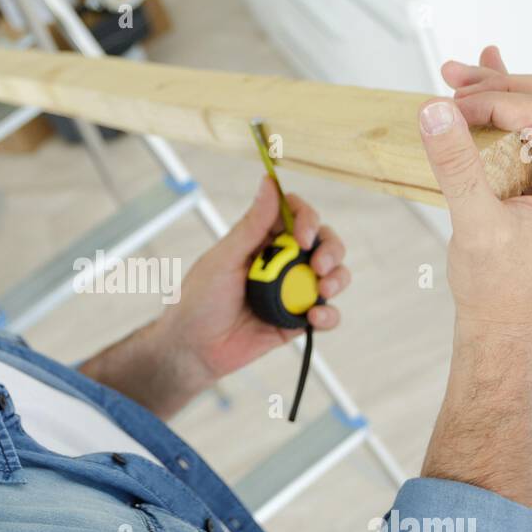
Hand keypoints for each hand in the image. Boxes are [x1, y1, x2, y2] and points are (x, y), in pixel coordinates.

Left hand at [157, 175, 349, 382]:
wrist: (193, 349)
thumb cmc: (198, 300)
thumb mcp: (224, 259)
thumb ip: (252, 224)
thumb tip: (270, 183)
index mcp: (261, 240)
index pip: (296, 214)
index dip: (307, 218)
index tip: (303, 236)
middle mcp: (281, 261)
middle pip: (323, 242)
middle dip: (330, 249)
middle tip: (319, 265)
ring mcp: (292, 291)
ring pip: (333, 274)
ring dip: (338, 278)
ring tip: (324, 289)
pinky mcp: (296, 320)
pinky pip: (327, 314)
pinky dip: (329, 314)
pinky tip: (314, 317)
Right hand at [418, 45, 531, 336]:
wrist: (499, 318)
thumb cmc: (493, 284)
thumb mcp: (473, 224)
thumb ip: (457, 166)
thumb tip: (435, 111)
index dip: (499, 101)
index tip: (452, 107)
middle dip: (501, 86)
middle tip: (451, 82)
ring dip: (502, 90)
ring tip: (455, 80)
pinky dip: (509, 103)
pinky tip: (485, 77)